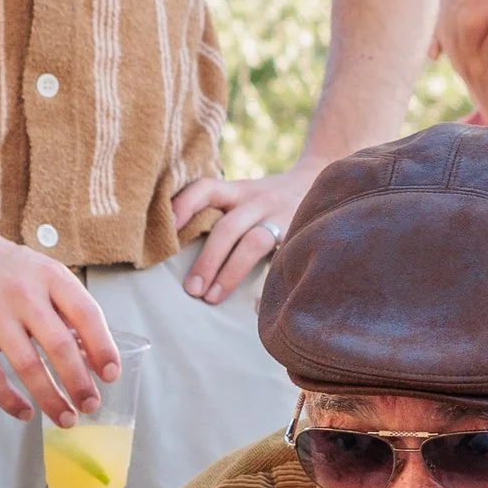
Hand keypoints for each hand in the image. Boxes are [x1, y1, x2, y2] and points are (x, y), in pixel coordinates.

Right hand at [0, 218, 118, 424]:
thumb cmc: (3, 267)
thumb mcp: (41, 272)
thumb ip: (64, 306)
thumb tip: (92, 353)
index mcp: (50, 276)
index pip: (87, 314)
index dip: (103, 348)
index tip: (111, 375)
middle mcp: (23, 293)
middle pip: (60, 346)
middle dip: (80, 383)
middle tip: (90, 405)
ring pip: (28, 366)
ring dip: (50, 398)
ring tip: (65, 417)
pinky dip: (9, 400)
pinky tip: (24, 412)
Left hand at [169, 160, 321, 304]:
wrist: (318, 180)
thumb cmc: (268, 199)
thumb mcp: (243, 194)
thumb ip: (218, 210)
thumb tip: (173, 239)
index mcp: (238, 190)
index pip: (206, 188)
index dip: (185, 204)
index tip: (168, 229)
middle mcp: (258, 201)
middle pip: (228, 227)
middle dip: (207, 260)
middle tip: (192, 290)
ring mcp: (281, 217)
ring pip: (254, 243)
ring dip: (231, 273)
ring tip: (212, 298)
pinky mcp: (300, 235)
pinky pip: (284, 261)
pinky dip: (269, 287)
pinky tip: (256, 307)